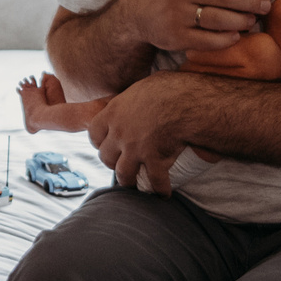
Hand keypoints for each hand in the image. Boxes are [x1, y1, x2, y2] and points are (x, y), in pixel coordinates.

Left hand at [88, 73, 191, 195]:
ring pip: (123, 174)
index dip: (99, 141)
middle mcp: (119, 134)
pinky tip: (164, 193)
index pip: (94, 134)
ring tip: (135, 184)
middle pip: (105, 157)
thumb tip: (137, 97)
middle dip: (112, 162)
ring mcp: (135, 150)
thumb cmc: (168, 88)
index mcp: (113, 113)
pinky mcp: (154, 161)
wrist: (186, 101)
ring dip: (129, 181)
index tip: (105, 144)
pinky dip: (160, 189)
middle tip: (121, 163)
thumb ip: (133, 98)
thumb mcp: (142, 87)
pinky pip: (155, 182)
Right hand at [131, 0, 274, 54]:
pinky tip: (235, 36)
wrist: (139, 13)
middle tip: (265, 6)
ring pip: (218, 19)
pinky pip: (208, 40)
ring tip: (251, 21)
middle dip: (250, 1)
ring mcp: (176, 14)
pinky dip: (226, 39)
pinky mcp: (175, 37)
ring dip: (241, 20)